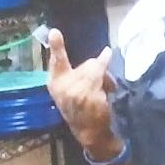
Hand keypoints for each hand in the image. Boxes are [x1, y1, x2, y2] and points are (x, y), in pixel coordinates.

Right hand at [47, 28, 116, 149]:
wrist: (89, 133)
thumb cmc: (81, 110)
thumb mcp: (70, 91)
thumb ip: (74, 74)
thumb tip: (97, 57)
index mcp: (55, 83)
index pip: (56, 61)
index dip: (56, 47)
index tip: (54, 31)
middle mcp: (62, 86)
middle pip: (86, 64)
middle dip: (95, 73)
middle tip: (98, 87)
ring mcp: (75, 90)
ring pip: (95, 69)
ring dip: (104, 79)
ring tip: (103, 93)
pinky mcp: (88, 94)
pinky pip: (101, 76)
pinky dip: (108, 78)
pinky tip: (110, 89)